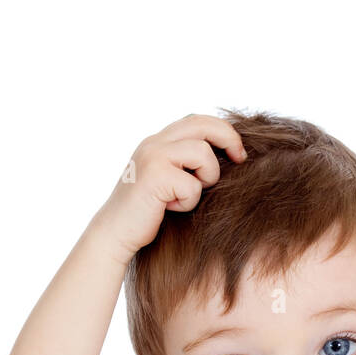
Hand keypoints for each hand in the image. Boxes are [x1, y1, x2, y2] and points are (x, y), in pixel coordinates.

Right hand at [94, 113, 247, 262]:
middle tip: (240, 158)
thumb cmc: (146, 214)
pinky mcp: (155, 176)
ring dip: (206, 177)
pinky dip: (188, 201)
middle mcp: (154, 143)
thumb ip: (185, 164)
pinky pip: (192, 185)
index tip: (238, 152)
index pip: (196, 120)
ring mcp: (153, 156)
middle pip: (202, 124)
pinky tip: (170, 209)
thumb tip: (226, 157)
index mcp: (158, 142)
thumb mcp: (167, 181)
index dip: (222, 130)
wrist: (115, 234)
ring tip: (187, 196)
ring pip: (202, 152)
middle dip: (228, 138)